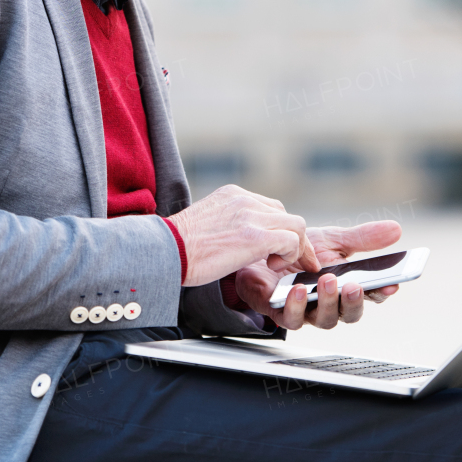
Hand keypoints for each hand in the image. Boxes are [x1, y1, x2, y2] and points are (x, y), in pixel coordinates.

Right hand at [169, 185, 318, 286]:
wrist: (165, 251)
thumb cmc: (178, 247)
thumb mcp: (207, 223)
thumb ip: (228, 223)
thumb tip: (237, 241)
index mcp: (233, 195)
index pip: (270, 207)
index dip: (280, 229)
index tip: (282, 248)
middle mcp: (245, 200)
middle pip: (286, 215)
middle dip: (294, 240)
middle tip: (295, 261)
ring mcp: (252, 216)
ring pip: (296, 225)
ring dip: (295, 248)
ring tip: (280, 265)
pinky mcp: (256, 236)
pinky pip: (291, 241)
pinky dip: (291, 255)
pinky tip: (272, 266)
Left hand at [234, 221, 402, 329]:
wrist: (260, 251)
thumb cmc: (298, 252)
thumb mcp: (332, 240)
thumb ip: (363, 238)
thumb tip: (397, 229)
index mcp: (345, 287)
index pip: (371, 294)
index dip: (383, 291)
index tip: (392, 284)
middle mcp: (329, 304)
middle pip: (349, 313)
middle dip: (353, 301)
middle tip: (353, 285)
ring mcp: (306, 311)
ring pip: (323, 319)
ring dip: (327, 302)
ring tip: (327, 282)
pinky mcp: (280, 312)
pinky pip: (291, 319)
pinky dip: (296, 306)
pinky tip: (297, 289)